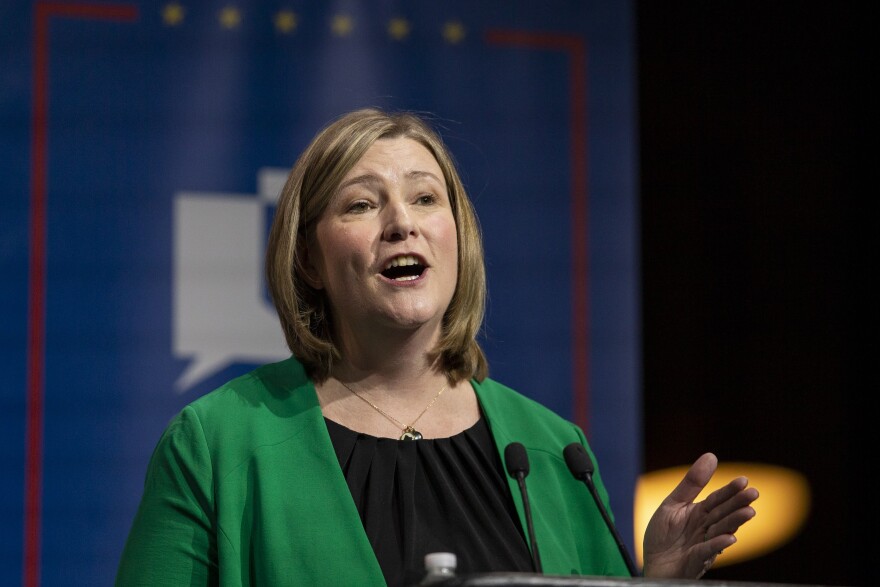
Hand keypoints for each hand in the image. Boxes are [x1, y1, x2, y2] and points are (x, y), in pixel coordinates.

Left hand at [641, 453, 758, 578]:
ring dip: (735, 522)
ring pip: (722, 531)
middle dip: (738, 503)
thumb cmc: (662, 535)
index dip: (730, 490)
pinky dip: (718, 545)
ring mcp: (704, 545)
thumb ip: (692, 483)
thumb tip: (711, 455)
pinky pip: (708, 552)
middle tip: (754, 493)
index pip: (717, 499)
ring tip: (749, 512)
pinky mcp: (697, 560)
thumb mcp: (673, 504)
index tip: (744, 480)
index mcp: (700, 513)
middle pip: (723, 513)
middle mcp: (706, 528)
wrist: (652, 564)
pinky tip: (730, 538)